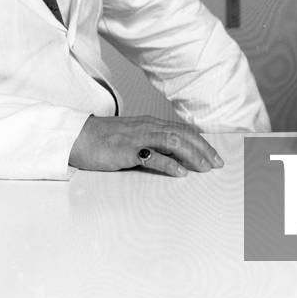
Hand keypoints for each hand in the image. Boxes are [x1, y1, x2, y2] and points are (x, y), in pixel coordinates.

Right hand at [69, 115, 223, 175]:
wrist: (78, 137)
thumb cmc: (104, 140)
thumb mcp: (133, 139)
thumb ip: (151, 145)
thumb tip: (173, 157)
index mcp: (150, 124)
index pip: (183, 130)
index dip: (201, 141)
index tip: (215, 155)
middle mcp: (148, 127)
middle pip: (183, 135)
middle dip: (203, 149)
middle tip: (218, 163)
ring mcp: (138, 137)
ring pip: (173, 142)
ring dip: (192, 155)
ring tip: (205, 168)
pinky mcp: (127, 150)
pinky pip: (152, 155)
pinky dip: (169, 164)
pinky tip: (180, 172)